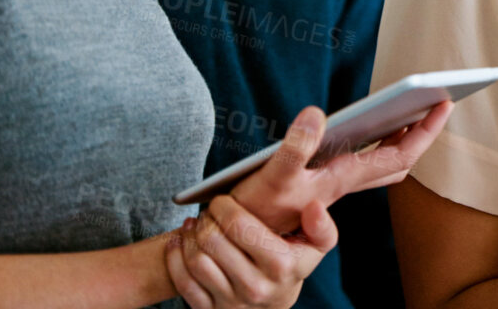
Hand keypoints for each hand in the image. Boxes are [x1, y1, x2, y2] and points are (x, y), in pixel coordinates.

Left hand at [164, 194, 336, 308]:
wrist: (275, 306)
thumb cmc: (293, 265)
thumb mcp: (316, 247)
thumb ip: (322, 226)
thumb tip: (313, 206)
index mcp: (281, 265)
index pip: (241, 227)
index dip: (225, 207)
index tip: (222, 199)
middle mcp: (255, 287)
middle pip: (213, 241)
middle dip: (206, 218)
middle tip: (208, 211)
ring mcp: (230, 302)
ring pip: (196, 260)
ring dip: (189, 236)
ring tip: (195, 223)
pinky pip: (183, 282)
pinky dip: (175, 258)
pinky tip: (180, 241)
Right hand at [230, 100, 452, 235]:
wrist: (237, 244)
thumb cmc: (256, 208)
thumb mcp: (273, 177)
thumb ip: (295, 147)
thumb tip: (316, 114)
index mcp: (342, 178)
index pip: (398, 156)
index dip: (425, 133)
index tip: (444, 105)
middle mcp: (343, 183)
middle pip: (396, 159)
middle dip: (420, 132)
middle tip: (435, 101)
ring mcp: (332, 185)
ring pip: (379, 162)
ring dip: (398, 136)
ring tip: (409, 108)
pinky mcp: (317, 183)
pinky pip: (358, 161)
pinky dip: (372, 142)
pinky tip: (367, 126)